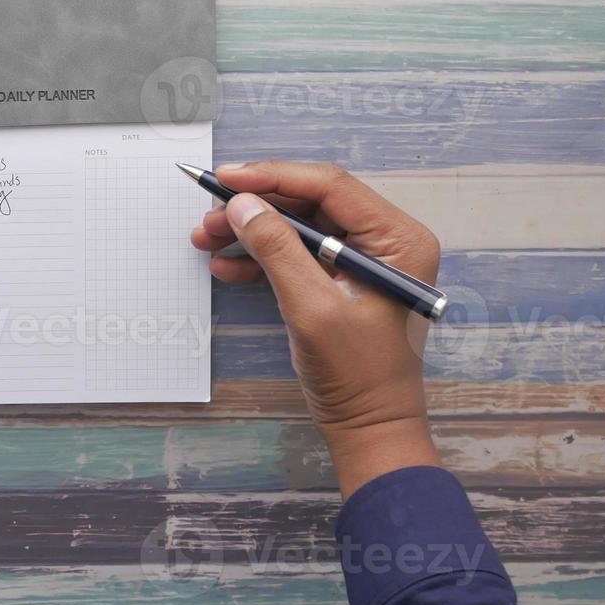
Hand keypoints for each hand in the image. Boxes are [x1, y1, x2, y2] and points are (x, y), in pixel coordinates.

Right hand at [190, 161, 441, 496]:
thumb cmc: (357, 376)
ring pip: (297, 226)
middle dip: (255, 207)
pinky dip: (261, 257)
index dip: (273, 177)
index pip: (329, 186)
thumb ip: (276, 250)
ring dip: (251, 232)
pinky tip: (226, 267)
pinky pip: (297, 253)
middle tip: (209, 217)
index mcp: (397, 239)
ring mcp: (364, 260)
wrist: (369, 428)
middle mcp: (385, 241)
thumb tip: (242, 204)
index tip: (225, 179)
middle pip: (310, 202)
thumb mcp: (312, 308)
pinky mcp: (341, 279)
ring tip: (207, 239)